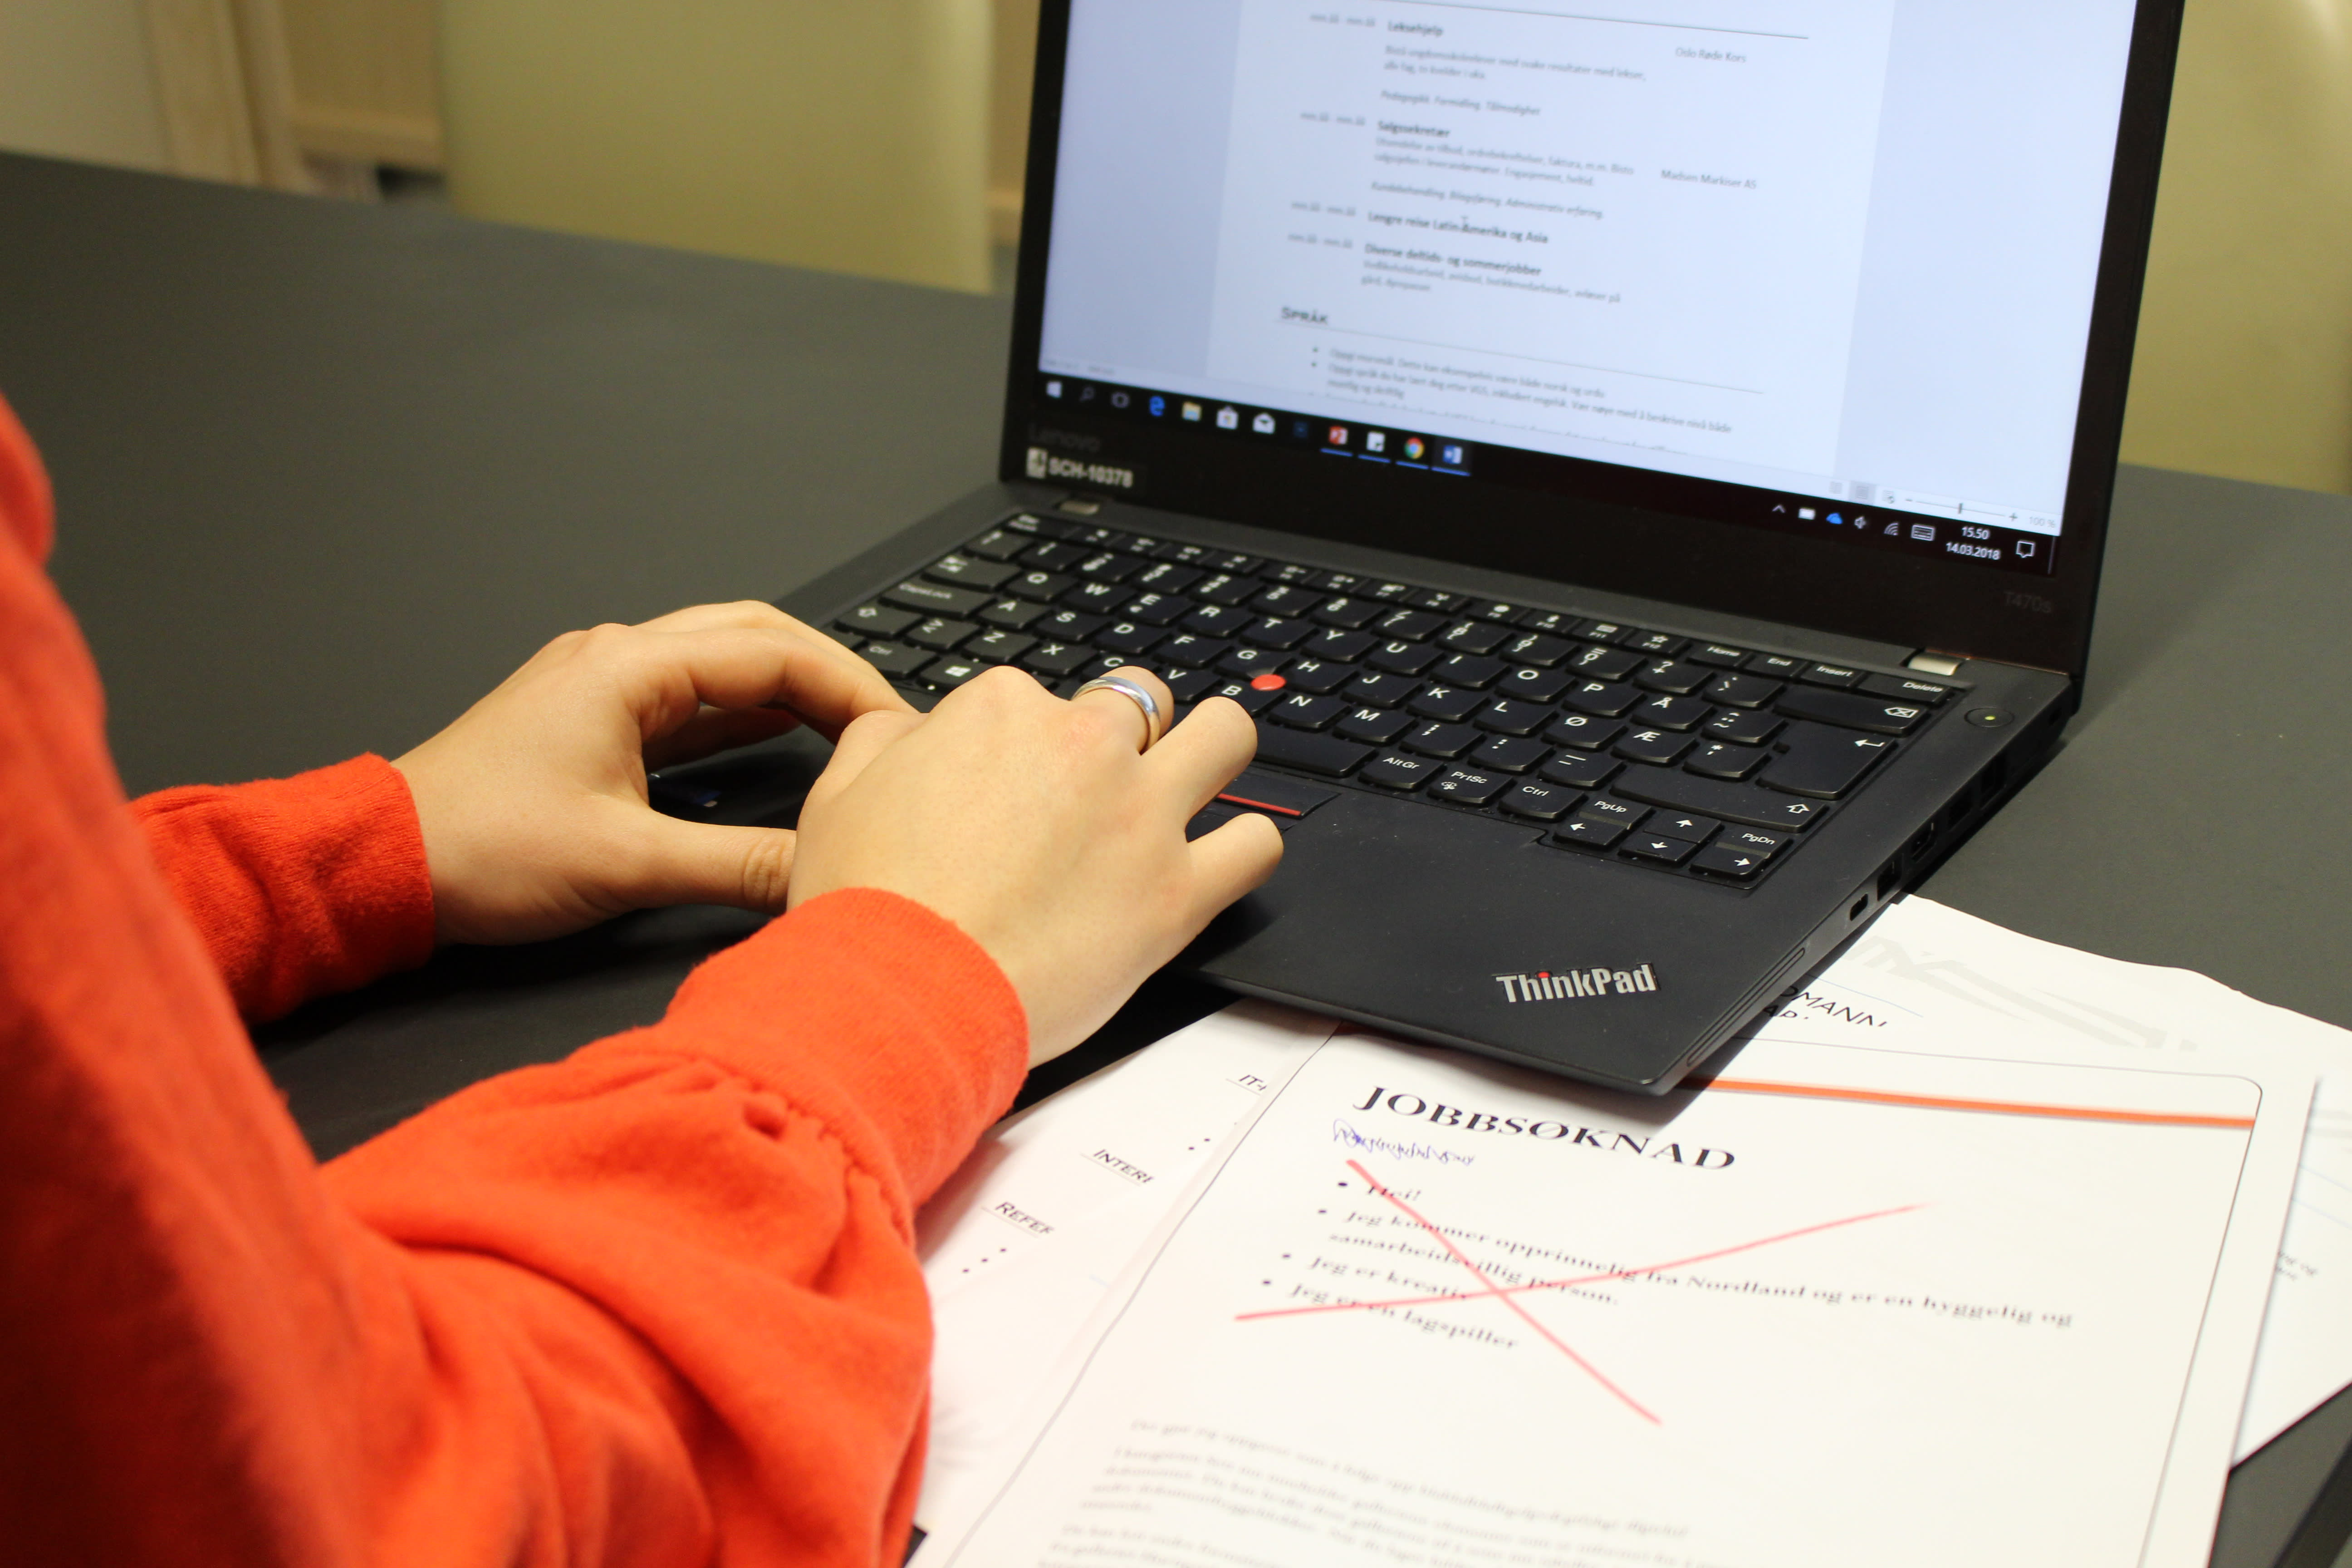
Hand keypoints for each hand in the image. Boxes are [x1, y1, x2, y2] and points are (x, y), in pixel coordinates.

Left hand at [392, 602, 911, 944]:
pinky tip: (771, 738)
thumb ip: (737, 867)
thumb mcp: (626, 866)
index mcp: (627, 670)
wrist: (382, 863)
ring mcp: (597, 685)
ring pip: (718, 660)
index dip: (847, 689)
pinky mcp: (587, 719)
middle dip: (826, 672)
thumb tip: (820, 874)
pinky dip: (739, 712)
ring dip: (784, 687)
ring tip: (844, 725)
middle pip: (752, 635)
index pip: (772, 655)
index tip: (895, 729)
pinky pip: (685, 697)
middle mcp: (613, 660)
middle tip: (883, 718)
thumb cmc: (478, 849)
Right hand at [787, 666, 1282, 1065]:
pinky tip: (1222, 860)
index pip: (1038, 699)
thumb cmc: (867, 910)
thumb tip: (908, 731)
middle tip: (1104, 785)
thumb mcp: (838, 795)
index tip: (1014, 788)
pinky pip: (1255, 846)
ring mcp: (1140, 814)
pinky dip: (1246, 848)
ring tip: (1199, 780)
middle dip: (1127, 735)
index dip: (1027, 746)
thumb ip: (883, 741)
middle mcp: (1083, 746)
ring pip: (1225, 738)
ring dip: (1214, 752)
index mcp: (1001, 709)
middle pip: (1136, 704)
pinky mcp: (1179, 892)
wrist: (900, 995)